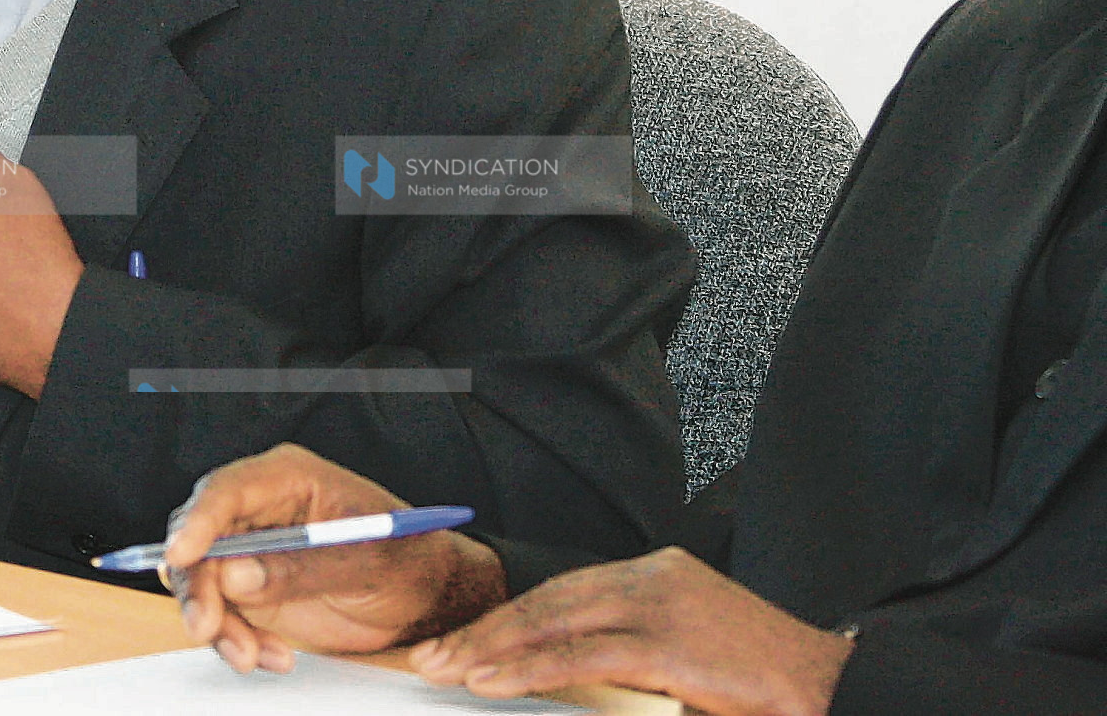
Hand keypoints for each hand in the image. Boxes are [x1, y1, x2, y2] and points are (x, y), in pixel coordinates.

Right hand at [165, 443, 507, 667]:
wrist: (423, 597)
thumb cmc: (407, 558)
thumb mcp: (367, 560)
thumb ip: (303, 567)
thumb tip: (238, 574)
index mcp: (288, 478)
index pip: (227, 490)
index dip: (198, 521)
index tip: (183, 555)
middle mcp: (260, 510)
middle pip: (200, 537)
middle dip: (198, 586)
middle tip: (209, 627)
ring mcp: (252, 551)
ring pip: (201, 581)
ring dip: (216, 623)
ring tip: (251, 655)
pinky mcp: (251, 589)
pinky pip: (221, 614)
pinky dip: (235, 640)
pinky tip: (269, 656)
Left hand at [409, 547, 852, 715]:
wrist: (836, 690)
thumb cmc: (761, 686)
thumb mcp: (685, 658)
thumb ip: (627, 654)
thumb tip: (553, 672)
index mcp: (655, 574)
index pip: (560, 592)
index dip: (504, 618)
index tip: (458, 640)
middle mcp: (654, 577)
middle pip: (546, 600)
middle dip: (482, 630)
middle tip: (428, 654)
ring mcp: (663, 605)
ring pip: (553, 621)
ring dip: (490, 648)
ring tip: (442, 667)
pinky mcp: (672, 642)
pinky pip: (582, 653)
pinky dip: (528, 666)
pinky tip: (488, 679)